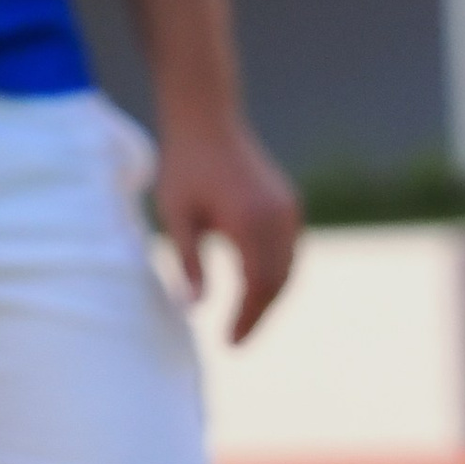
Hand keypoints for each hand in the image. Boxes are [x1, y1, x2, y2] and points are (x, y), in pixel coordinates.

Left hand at [151, 111, 300, 343]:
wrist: (206, 119)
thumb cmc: (184, 166)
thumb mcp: (176, 215)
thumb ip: (186, 262)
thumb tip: (194, 309)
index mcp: (250, 221)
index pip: (256, 287)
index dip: (245, 320)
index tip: (229, 344)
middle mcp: (277, 217)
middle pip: (277, 283)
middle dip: (259, 315)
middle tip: (236, 340)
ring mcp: (288, 208)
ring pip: (287, 268)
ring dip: (269, 296)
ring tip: (243, 320)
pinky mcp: (289, 202)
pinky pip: (289, 250)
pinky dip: (275, 273)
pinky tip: (255, 286)